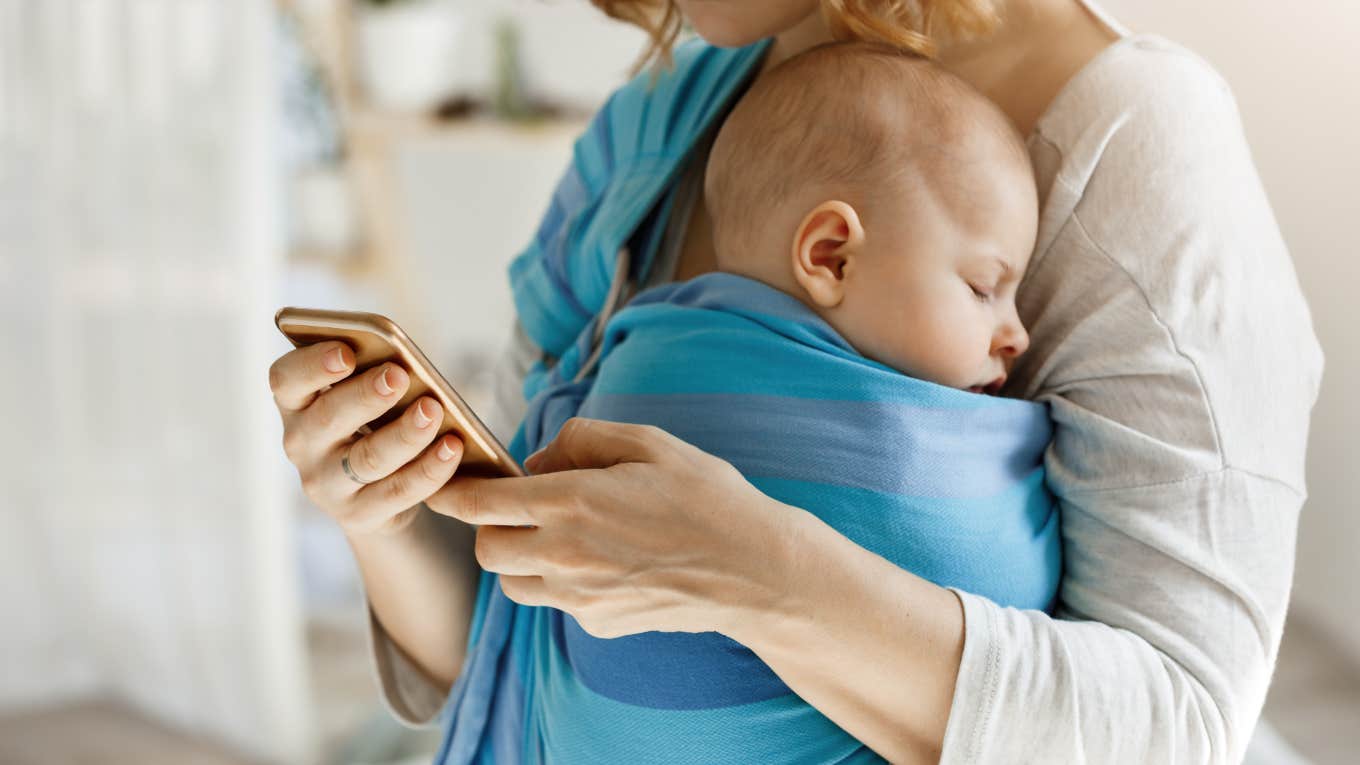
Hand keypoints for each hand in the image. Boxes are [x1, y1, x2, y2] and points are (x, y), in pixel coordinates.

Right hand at [268, 340, 465, 536]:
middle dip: (366, 395)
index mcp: (297, 403)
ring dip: (404, 434)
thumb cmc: (371, 423)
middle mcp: (302, 444)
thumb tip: (405, 363)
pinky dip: (428, 469)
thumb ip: (372, 375)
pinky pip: (397, 491)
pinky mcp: (359, 514)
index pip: (286, 379)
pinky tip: (452, 447)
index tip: (346, 352)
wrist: (376, 494)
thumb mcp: (361, 396)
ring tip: (433, 410)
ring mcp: (327, 484)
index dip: (312, 364)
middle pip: (328, 418)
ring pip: (367, 459)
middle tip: (399, 376)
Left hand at [424, 417, 803, 639]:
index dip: (452, 493)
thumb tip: (537, 459)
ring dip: (519, 557)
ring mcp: (580, 597)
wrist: (755, 571)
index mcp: (572, 501)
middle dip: (489, 527)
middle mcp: (565, 554)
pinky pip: (556, 603)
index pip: (480, 503)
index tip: (446, 485)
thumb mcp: (649, 443)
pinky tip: (603, 562)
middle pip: (486, 550)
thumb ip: (581, 439)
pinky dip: (561, 582)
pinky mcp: (598, 623)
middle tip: (519, 507)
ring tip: (558, 535)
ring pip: (513, 583)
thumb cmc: (707, 498)